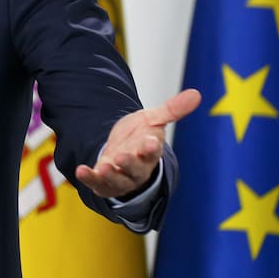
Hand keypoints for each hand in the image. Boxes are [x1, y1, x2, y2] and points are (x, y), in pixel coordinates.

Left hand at [75, 89, 200, 198]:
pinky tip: (81, 170)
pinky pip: (98, 184)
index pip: (153, 152)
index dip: (152, 148)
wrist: (123, 149)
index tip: (151, 141)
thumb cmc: (141, 136)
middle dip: (130, 164)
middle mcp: (137, 168)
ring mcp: (121, 177)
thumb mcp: (153, 119)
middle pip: (136, 169)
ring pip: (118, 180)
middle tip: (122, 157)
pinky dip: (90, 178)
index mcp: (150, 152)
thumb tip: (197, 93)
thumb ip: (172, 109)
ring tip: (103, 167)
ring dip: (110, 175)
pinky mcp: (105, 182)